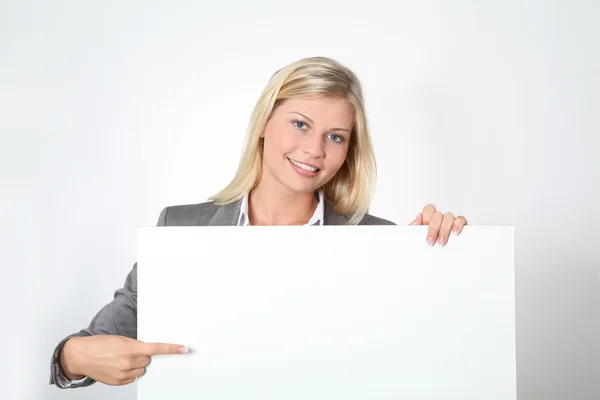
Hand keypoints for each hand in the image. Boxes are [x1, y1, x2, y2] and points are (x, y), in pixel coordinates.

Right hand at [61, 334, 187, 385]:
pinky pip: (133, 378)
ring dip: (136, 365)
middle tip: (128, 352)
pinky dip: (129, 373)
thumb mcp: (120, 340)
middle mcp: (128, 362)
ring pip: (141, 370)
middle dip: (142, 356)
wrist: (80, 355)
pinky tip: (117, 367)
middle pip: (148, 360)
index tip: (184, 349)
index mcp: (130, 348)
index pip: (156, 348)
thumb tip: (147, 352)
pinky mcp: (119, 382)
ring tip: (120, 359)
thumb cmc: (99, 344)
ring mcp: (123, 374)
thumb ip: (135, 345)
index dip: (171, 348)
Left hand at [409, 203, 467, 246]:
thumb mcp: (416, 240)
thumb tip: (418, 218)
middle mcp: (440, 219)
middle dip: (433, 229)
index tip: (424, 229)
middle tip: (431, 242)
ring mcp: (450, 222)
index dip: (427, 217)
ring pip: (449, 216)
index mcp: (429, 220)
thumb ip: (415, 228)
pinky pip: (461, 220)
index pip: (429, 209)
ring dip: (444, 229)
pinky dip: (458, 225)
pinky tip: (455, 233)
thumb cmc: (424, 248)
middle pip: (438, 215)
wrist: (431, 261)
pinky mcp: (460, 227)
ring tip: (441, 242)